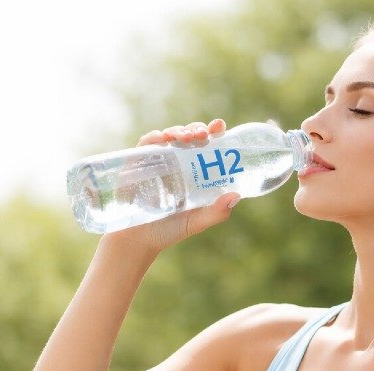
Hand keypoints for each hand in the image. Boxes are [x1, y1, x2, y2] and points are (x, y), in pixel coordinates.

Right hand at [101, 119, 240, 255]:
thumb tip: (236, 195)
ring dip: (179, 131)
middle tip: (203, 135)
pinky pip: (146, 144)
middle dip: (197, 129)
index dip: (213, 132)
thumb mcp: (196, 222)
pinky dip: (154, 137)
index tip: (219, 126)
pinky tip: (162, 138)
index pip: (205, 145)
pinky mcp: (137, 164)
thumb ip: (217, 212)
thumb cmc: (169, 230)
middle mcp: (176, 162)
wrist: (138, 240)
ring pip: (169, 136)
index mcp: (193, 171)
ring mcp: (157, 161)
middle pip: (189, 135)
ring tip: (187, 137)